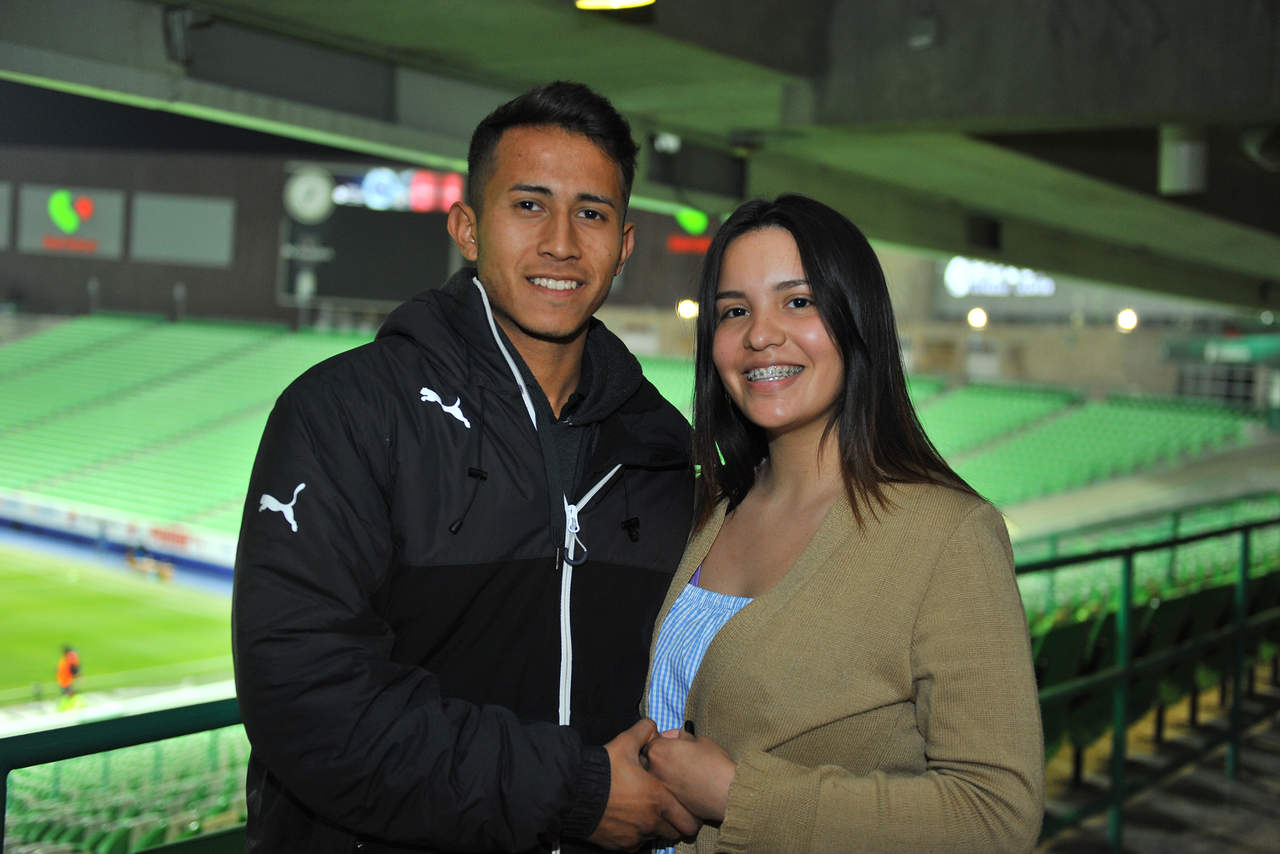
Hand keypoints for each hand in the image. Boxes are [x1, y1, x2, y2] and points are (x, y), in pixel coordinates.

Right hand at [587, 719, 701, 850]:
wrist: (573, 793)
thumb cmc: (603, 770)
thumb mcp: (625, 743)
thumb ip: (644, 732)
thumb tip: (653, 727)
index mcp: (659, 800)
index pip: (689, 821)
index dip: (691, 816)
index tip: (686, 809)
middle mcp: (651, 822)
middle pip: (675, 833)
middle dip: (676, 825)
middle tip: (670, 813)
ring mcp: (636, 836)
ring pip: (655, 838)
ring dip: (655, 829)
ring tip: (646, 814)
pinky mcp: (620, 845)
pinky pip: (636, 844)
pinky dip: (636, 836)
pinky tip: (629, 821)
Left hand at [645, 729, 735, 822]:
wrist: (726, 794)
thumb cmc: (715, 764)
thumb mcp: (700, 740)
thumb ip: (683, 736)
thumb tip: (677, 734)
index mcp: (658, 750)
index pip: (652, 740)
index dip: (666, 739)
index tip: (676, 741)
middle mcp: (652, 770)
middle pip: (650, 759)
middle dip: (662, 756)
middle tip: (679, 756)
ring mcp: (658, 788)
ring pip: (656, 776)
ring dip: (666, 772)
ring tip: (685, 772)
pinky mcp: (666, 803)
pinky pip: (666, 790)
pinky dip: (673, 787)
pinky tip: (688, 786)